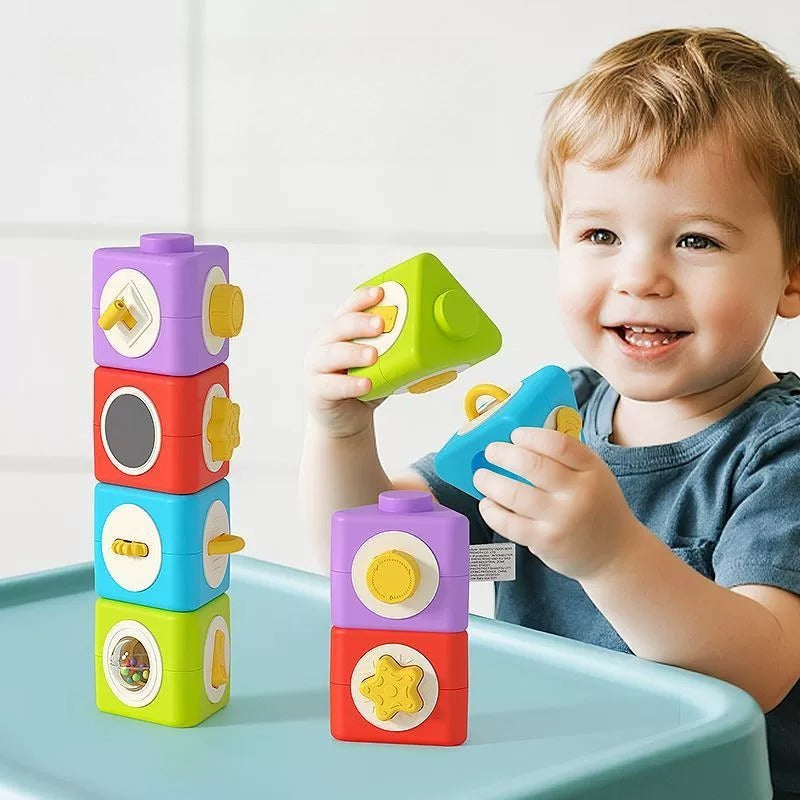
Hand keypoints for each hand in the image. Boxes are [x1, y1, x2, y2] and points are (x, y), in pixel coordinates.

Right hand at [304, 285, 386, 438]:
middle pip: (339, 326)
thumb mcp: (381, 363)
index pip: (349, 307)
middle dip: (360, 323)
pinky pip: (331, 385)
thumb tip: (433, 339)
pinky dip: (349, 384)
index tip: (380, 293)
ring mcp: (317, 367)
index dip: (363, 298)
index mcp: (339, 330)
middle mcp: (324, 343)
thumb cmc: (364, 384)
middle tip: (381, 325)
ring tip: (374, 355)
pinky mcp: (317, 391)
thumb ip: (395, 350)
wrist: (345, 419)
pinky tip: (365, 384)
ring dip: (354, 352)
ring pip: (331, 354)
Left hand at [473, 426, 642, 581]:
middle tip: (491, 451)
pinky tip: (487, 503)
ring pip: (515, 494)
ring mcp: (562, 519)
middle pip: (533, 465)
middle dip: (503, 454)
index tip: (515, 435)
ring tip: (481, 476)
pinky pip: (509, 523)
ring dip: (490, 482)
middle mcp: (578, 493)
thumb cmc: (595, 506)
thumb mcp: (593, 474)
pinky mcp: (546, 541)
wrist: (615, 553)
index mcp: (591, 469)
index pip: (559, 444)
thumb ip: (565, 458)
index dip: (531, 436)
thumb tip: (518, 442)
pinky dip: (491, 510)